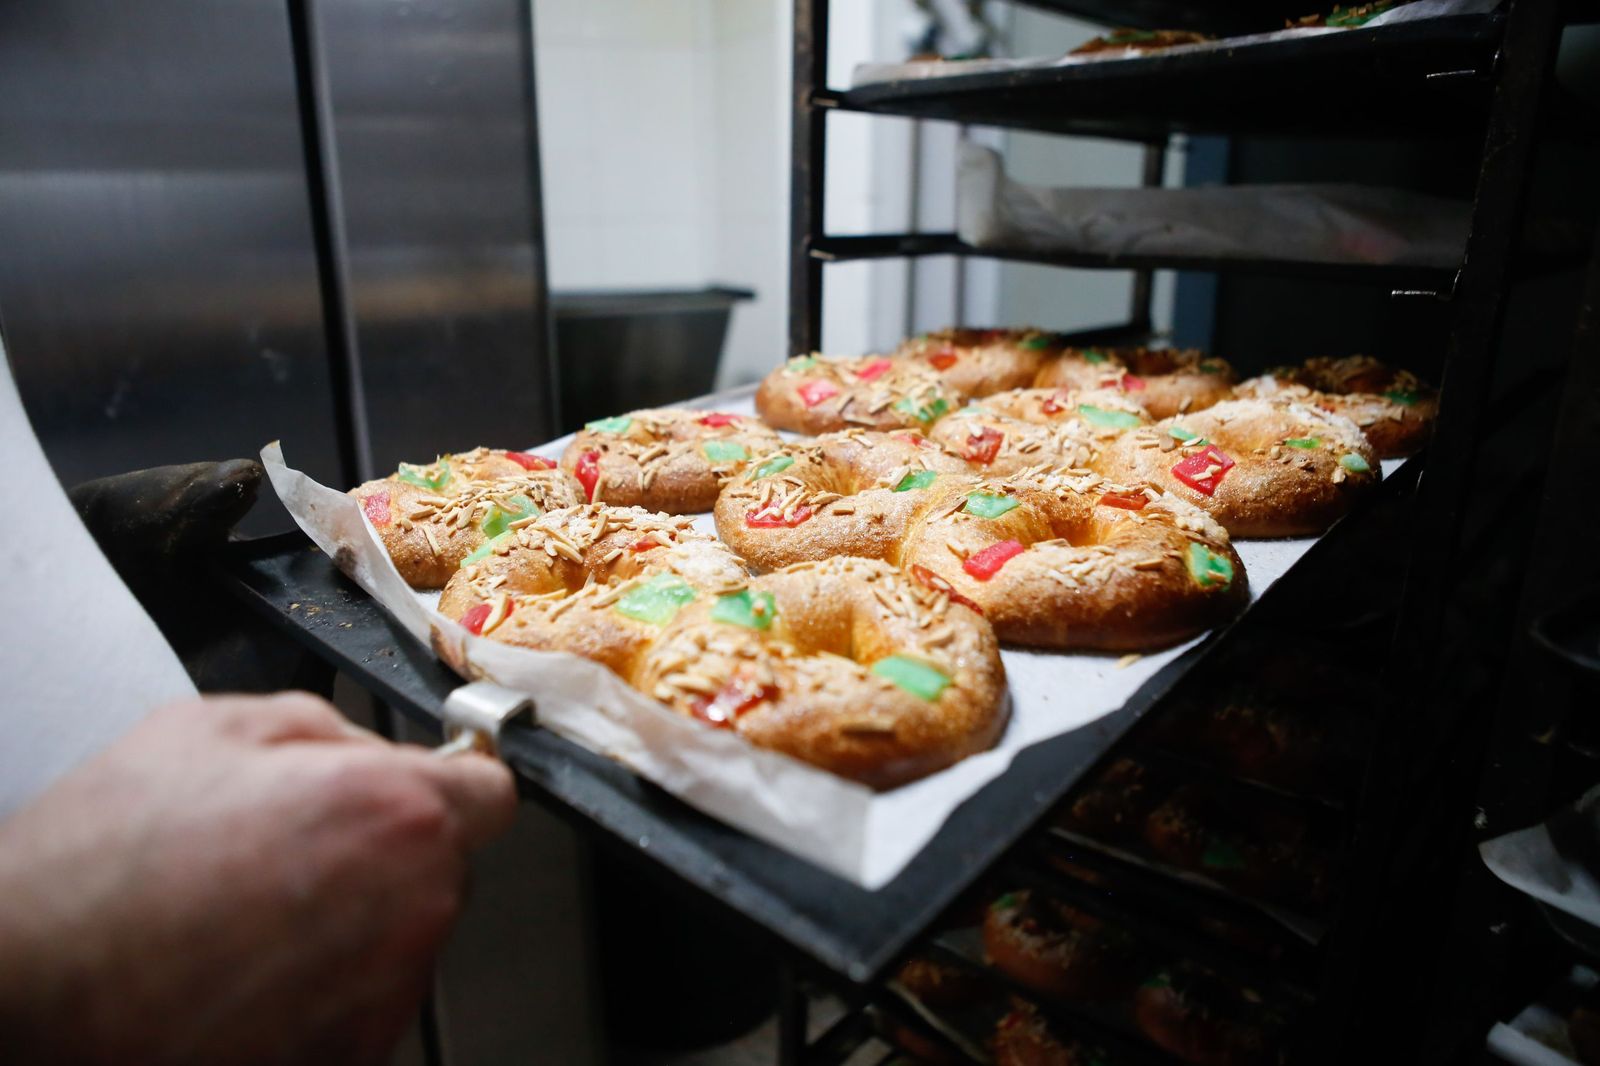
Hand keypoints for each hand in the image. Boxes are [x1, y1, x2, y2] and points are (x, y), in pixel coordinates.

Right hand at [0, 692, 515, 1065]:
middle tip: (293, 845)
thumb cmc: (99, 868)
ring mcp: (383, 990)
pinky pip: (364, 997)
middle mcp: (409, 906)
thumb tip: (365, 746)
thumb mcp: (212, 728)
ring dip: (353, 917)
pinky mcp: (350, 1054)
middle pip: (441, 862)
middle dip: (385, 847)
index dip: (450, 780)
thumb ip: (324, 727)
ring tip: (247, 909)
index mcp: (393, 809)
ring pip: (402, 931)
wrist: (24, 988)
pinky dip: (323, 983)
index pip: (491, 790)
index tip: (423, 784)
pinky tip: (243, 965)